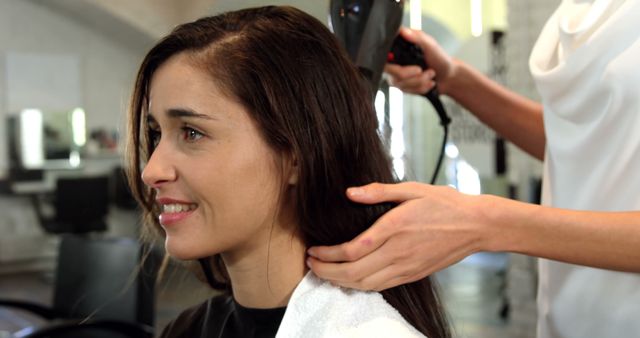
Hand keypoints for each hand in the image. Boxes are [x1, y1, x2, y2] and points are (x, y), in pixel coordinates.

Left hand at [307, 182, 490, 290]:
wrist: (476, 226)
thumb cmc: (445, 204)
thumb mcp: (412, 189)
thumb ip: (378, 191)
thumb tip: (349, 193)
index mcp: (394, 228)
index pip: (352, 250)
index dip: (328, 254)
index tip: (314, 249)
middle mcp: (398, 252)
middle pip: (354, 273)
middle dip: (327, 271)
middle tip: (311, 263)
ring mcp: (406, 267)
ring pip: (365, 284)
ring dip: (340, 281)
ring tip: (323, 272)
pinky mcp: (412, 274)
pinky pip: (380, 287)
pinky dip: (359, 286)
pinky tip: (349, 278)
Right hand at [385, 27, 455, 94]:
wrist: (449, 76)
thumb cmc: (440, 58)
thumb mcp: (430, 44)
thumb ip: (417, 37)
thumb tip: (403, 31)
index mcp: (400, 48)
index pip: (386, 55)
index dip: (394, 61)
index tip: (408, 62)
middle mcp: (396, 62)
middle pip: (393, 72)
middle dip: (412, 75)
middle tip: (422, 69)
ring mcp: (398, 75)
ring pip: (401, 84)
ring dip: (420, 81)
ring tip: (430, 75)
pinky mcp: (403, 87)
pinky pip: (407, 91)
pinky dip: (421, 88)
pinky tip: (428, 83)